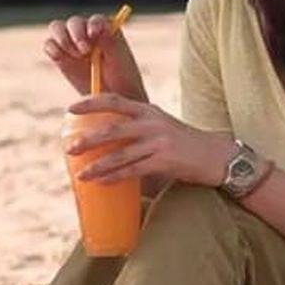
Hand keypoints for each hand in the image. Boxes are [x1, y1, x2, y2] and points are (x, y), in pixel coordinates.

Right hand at [44, 13, 145, 100]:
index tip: (94, 35)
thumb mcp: (120, 61)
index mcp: (106, 30)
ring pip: (57, 28)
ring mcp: (71, 43)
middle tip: (84, 51)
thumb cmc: (123, 80)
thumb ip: (110, 43)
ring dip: (62, 38)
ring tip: (74, 55)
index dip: (93, 24)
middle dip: (76, 33)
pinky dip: (52, 48)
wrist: (112, 99)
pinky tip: (59, 58)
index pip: (96, 20)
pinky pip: (49, 45)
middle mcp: (87, 32)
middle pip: (74, 23)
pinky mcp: (59, 56)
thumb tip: (97, 27)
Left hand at [65, 93, 236, 186]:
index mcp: (148, 110)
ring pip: (120, 155)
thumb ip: (136, 124)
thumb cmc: (182, 141)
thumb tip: (103, 134)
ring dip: (98, 166)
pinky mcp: (165, 162)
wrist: (215, 155)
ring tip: (80, 175)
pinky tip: (102, 183)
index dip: (91, 103)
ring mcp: (159, 142)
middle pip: (113, 129)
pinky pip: (133, 171)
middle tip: (69, 148)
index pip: (115, 101)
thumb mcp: (160, 123)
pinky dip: (115, 178)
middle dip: (88, 140)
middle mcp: (152, 123)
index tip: (70, 109)